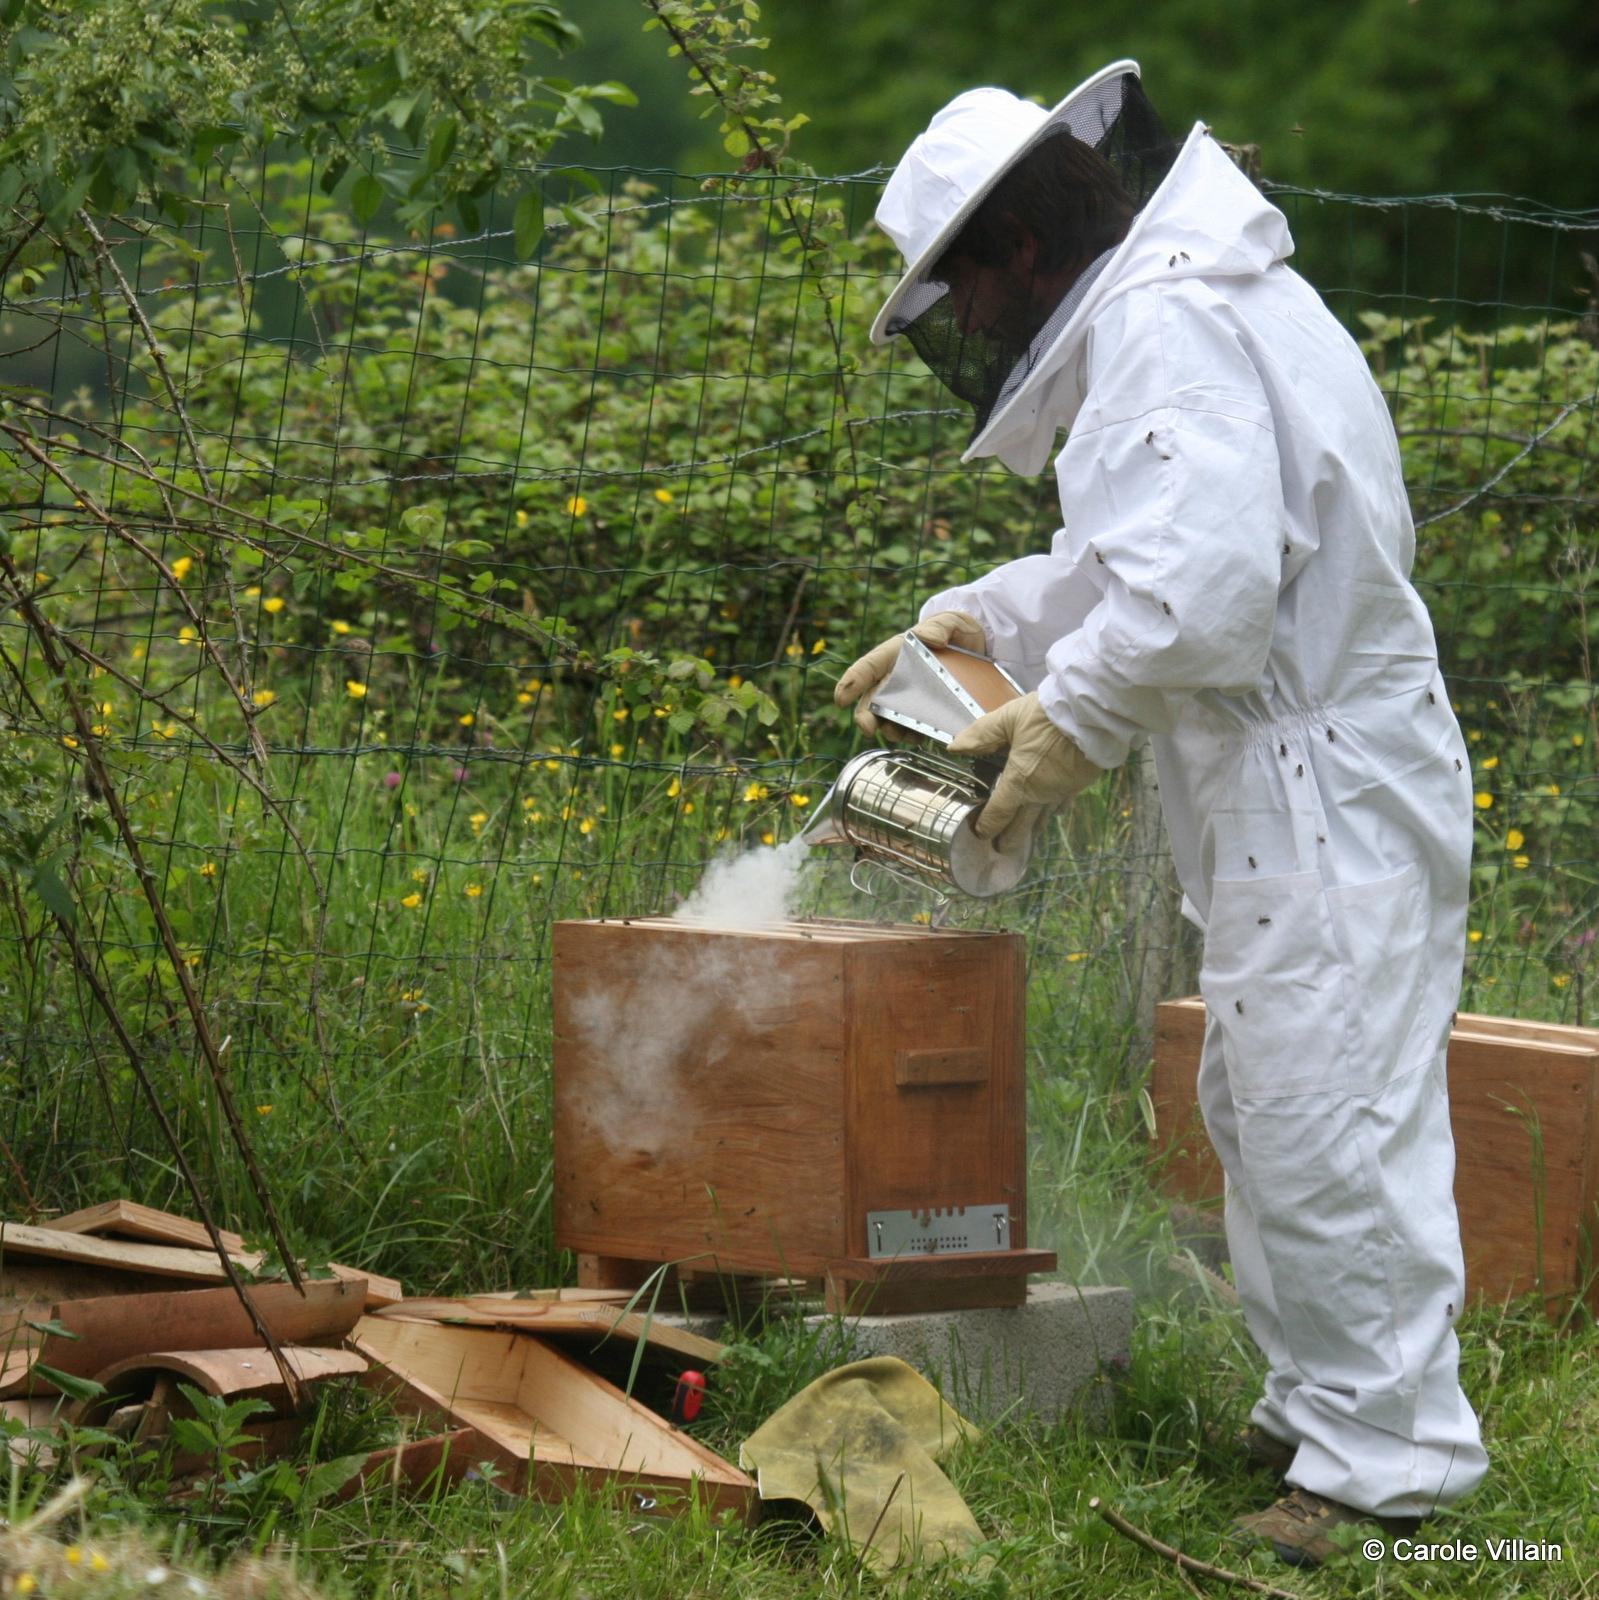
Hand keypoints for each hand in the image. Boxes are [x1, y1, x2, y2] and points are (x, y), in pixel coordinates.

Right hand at [833, 610, 984, 737]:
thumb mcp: (953, 621)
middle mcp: (896, 676)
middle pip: (872, 698)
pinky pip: (911, 727)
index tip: (841, 699)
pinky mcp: (923, 710)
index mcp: (896, 653)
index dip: (852, 682)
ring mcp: (908, 696)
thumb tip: (932, 638)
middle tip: (868, 728)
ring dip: (890, 728)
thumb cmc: (957, 632)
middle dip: (866, 715)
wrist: (979, 649)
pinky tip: (920, 738)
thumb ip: (942, 626)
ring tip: (901, 735)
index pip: (868, 667)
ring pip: (888, 717)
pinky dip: (912, 735)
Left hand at [947, 691, 1102, 843]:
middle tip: (1002, 849)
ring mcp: (1063, 790)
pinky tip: (1056, 811)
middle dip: (1011, 838)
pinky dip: (1056, 809)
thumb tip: (954, 747)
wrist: (1094, 714)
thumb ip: (981, 735)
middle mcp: (1041, 792)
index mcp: (1020, 780)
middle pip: (1023, 824)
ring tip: (1027, 836)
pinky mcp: (1081, 783)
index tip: (980, 834)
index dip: (988, 826)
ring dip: (1033, 828)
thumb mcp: (1008, 719)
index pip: (999, 812)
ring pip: (1045, 816)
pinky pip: (1065, 802)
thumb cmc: (1049, 716)